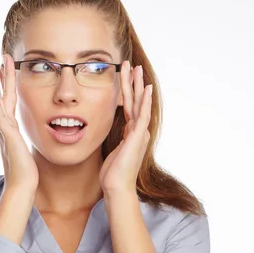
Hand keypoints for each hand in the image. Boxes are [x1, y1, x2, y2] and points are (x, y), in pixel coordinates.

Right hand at [0, 54, 38, 192]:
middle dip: (0, 76)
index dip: (4, 83)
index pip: (6, 99)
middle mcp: (5, 125)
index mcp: (9, 126)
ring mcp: (4, 129)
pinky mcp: (7, 135)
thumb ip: (0, 134)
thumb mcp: (12, 146)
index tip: (4, 68)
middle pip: (2, 95)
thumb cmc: (20, 168)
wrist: (22, 183)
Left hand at [99, 61, 152, 193]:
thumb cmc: (112, 175)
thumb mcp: (111, 153)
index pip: (129, 107)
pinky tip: (146, 88)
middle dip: (132, 82)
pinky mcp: (138, 137)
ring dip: (137, 85)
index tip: (125, 76)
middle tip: (130, 64)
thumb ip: (114, 142)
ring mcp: (139, 133)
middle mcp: (138, 131)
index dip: (127, 90)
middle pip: (135, 101)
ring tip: (136, 68)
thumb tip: (107, 136)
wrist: (117, 188)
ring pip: (138, 103)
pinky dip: (144, 101)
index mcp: (131, 133)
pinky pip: (142, 115)